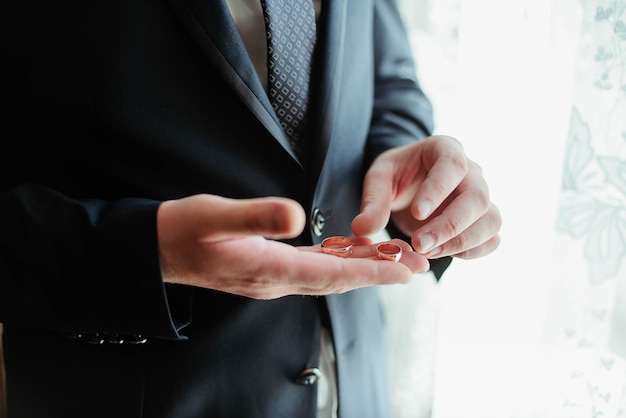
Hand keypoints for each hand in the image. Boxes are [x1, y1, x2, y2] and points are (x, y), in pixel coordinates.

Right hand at [157, 194, 429, 298]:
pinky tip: (350, 249)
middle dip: (380, 273)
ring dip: (364, 268)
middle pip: (339, 279)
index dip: (371, 271)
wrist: (158, 251)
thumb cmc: (184, 229)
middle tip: (418, 267)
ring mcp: (273, 279)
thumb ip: (256, 215)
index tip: (405, 270)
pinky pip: (313, 269)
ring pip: (329, 275)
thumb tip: (298, 217)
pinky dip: (338, 261)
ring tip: (396, 260)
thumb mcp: (215, 215)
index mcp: (270, 269)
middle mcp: (277, 281)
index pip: (332, 273)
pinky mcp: (268, 270)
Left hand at [351, 135, 501, 258]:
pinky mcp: (483, 221)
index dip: (438, 189)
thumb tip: (363, 229)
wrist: (411, 184)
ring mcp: (482, 197)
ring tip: (426, 252)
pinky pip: (491, 239)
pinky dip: (472, 251)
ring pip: (491, 220)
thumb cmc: (397, 175)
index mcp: (445, 149)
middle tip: (419, 245)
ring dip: (462, 242)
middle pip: (478, 197)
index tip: (417, 213)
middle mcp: (472, 172)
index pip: (453, 165)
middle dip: (450, 225)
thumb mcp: (378, 179)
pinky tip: (441, 253)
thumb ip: (372, 202)